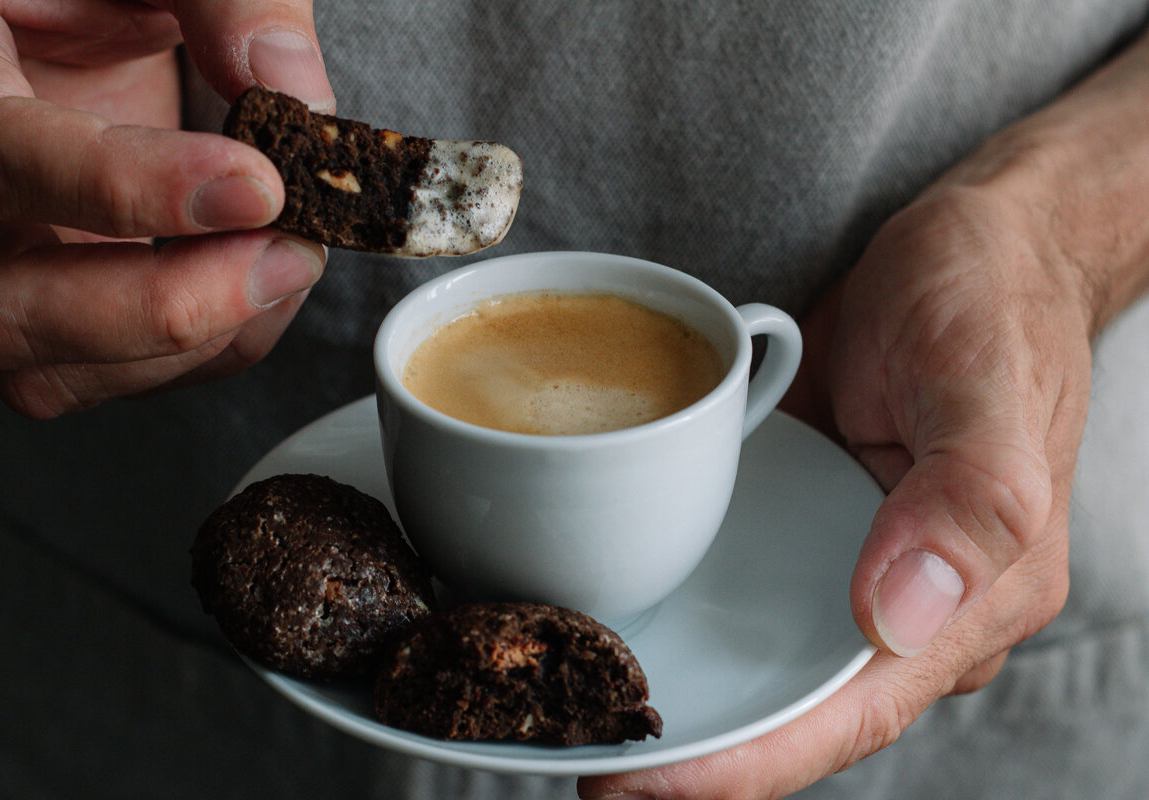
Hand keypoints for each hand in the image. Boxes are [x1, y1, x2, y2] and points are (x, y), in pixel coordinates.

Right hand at [0, 0, 335, 417]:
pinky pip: (106, 379)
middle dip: (170, 304)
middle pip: (8, 304)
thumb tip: (288, 82)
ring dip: (198, 342)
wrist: (68, 23)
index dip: (131, 187)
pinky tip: (266, 287)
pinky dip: (205, 352)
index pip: (0, 154)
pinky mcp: (45, 311)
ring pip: (51, 370)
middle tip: (291, 251)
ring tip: (292, 262)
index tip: (257, 185)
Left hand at [578, 183, 1092, 798]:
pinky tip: (600, 620)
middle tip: (565, 752)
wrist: (971, 249)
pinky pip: (737, 591)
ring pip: (754, 662)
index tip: (634, 783)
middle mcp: (901, 607)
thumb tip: (895, 618)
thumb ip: (970, 500)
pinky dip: (672, 615)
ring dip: (665, 692)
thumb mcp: (985, 382)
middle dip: (683, 754)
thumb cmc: (991, 306)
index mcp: (968, 603)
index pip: (844, 717)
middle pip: (786, 712)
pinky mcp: (799, 527)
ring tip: (559, 707)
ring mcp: (843, 567)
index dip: (741, 767)